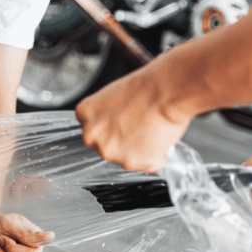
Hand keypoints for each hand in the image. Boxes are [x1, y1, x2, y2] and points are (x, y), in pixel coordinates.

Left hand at [75, 69, 191, 172]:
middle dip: (123, 141)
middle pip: (107, 146)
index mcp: (85, 113)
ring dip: (141, 149)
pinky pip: (148, 165)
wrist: (166, 91)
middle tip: (140, 126)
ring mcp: (109, 151)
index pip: (94, 129)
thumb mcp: (115, 94)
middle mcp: (92, 135)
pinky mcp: (130, 163)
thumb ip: (107, 114)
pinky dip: (158, 156)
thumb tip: (115, 124)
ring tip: (153, 129)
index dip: (113, 126)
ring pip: (126, 158)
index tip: (123, 122)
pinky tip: (161, 138)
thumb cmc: (147, 87)